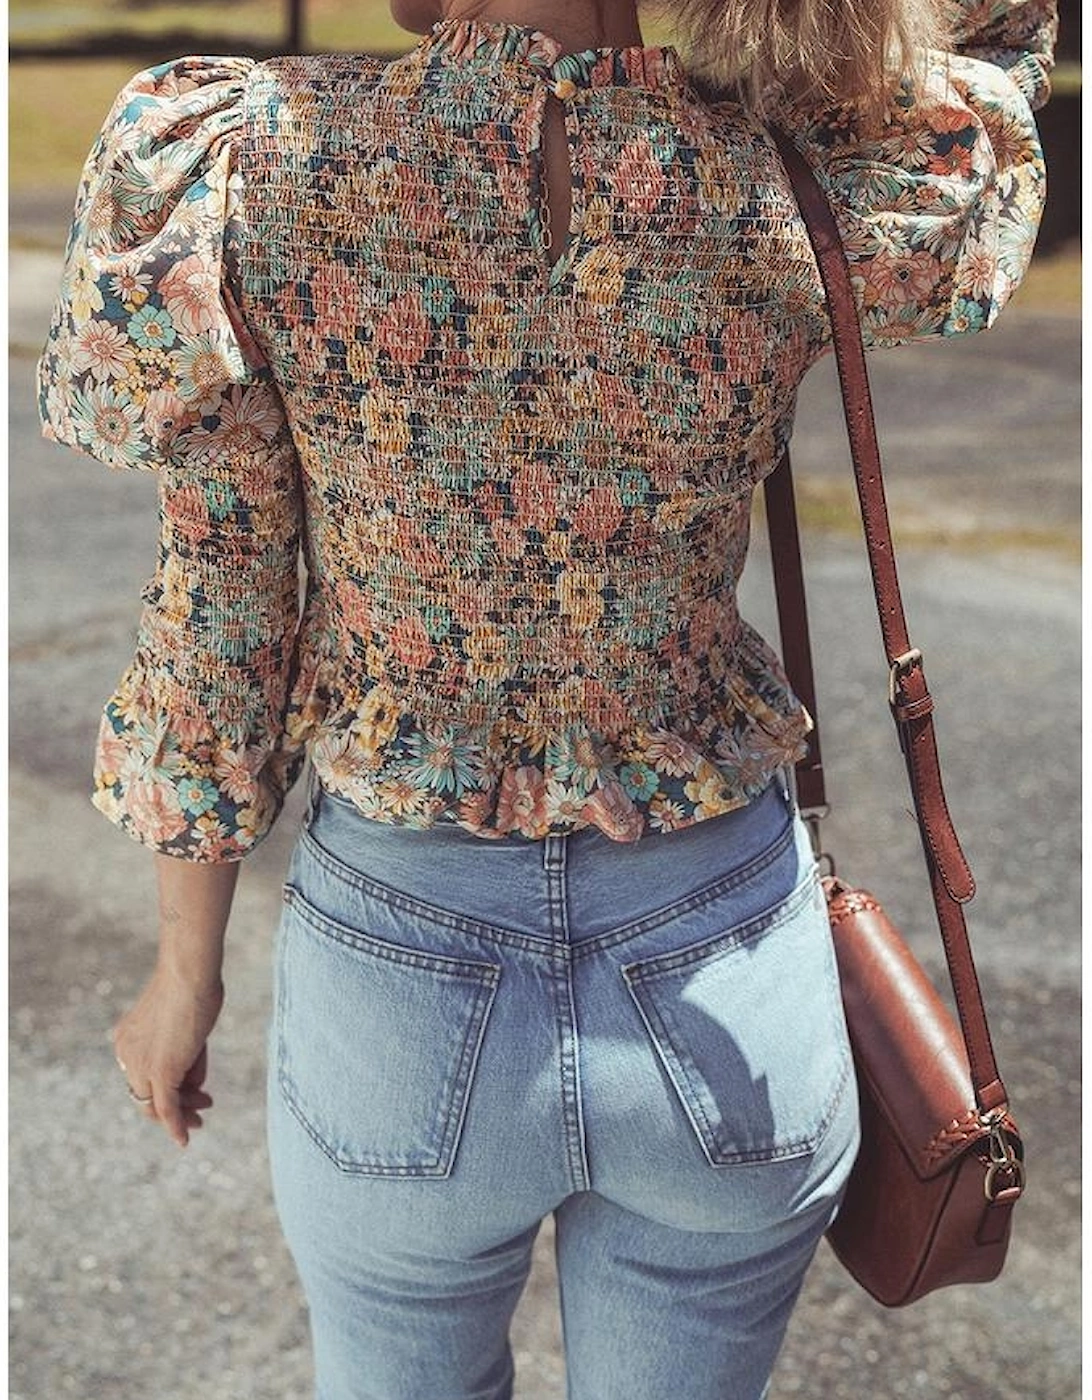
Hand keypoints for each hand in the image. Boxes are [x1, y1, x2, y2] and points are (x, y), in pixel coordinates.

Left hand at [113, 966, 224, 1147]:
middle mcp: (127, 1055)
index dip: (166, 1085)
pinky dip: (175, 1126)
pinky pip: (167, 1108)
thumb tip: (193, 1083)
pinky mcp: (160, 1073)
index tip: (192, 1088)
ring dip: (183, 1112)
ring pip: (159, 1103)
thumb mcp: (185, 1024)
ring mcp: (142, 1066)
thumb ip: (184, 1053)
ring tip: (204, 1112)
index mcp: (127, 1039)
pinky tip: (184, 1138)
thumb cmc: (193, 985)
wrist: (189, 973)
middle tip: (200, 1107)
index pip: (144, 1075)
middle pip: (147, 1093)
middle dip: (175, 1102)